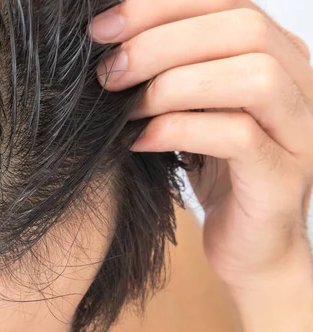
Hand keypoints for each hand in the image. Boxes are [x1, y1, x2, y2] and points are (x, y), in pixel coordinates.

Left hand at [90, 1, 312, 331]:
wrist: (250, 244)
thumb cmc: (214, 170)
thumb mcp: (191, 108)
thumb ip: (172, 70)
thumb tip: (110, 42)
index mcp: (277, 54)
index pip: (226, 2)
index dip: (159, 7)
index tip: (102, 28)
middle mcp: (300, 83)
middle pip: (242, 29)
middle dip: (160, 42)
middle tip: (109, 72)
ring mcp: (300, 130)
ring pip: (253, 76)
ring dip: (172, 85)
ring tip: (125, 108)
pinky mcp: (284, 177)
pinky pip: (239, 136)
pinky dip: (179, 130)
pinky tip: (139, 141)